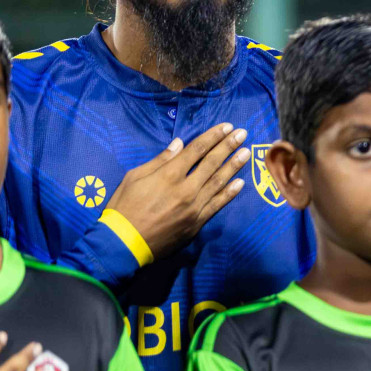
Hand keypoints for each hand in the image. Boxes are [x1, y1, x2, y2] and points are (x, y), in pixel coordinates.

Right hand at [104, 123, 250, 258]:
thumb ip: (160, 160)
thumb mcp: (134, 177)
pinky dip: (230, 193)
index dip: (213, 136)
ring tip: (247, 153)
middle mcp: (186, 188)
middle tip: (243, 134)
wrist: (123, 243)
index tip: (227, 127)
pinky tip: (240, 182)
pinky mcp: (197, 222)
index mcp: (168, 174)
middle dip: (228, 146)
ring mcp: (194, 206)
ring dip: (234, 166)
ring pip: (219, 182)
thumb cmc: (123, 207)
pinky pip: (217, 204)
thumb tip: (179, 143)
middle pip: (211, 162)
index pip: (196, 150)